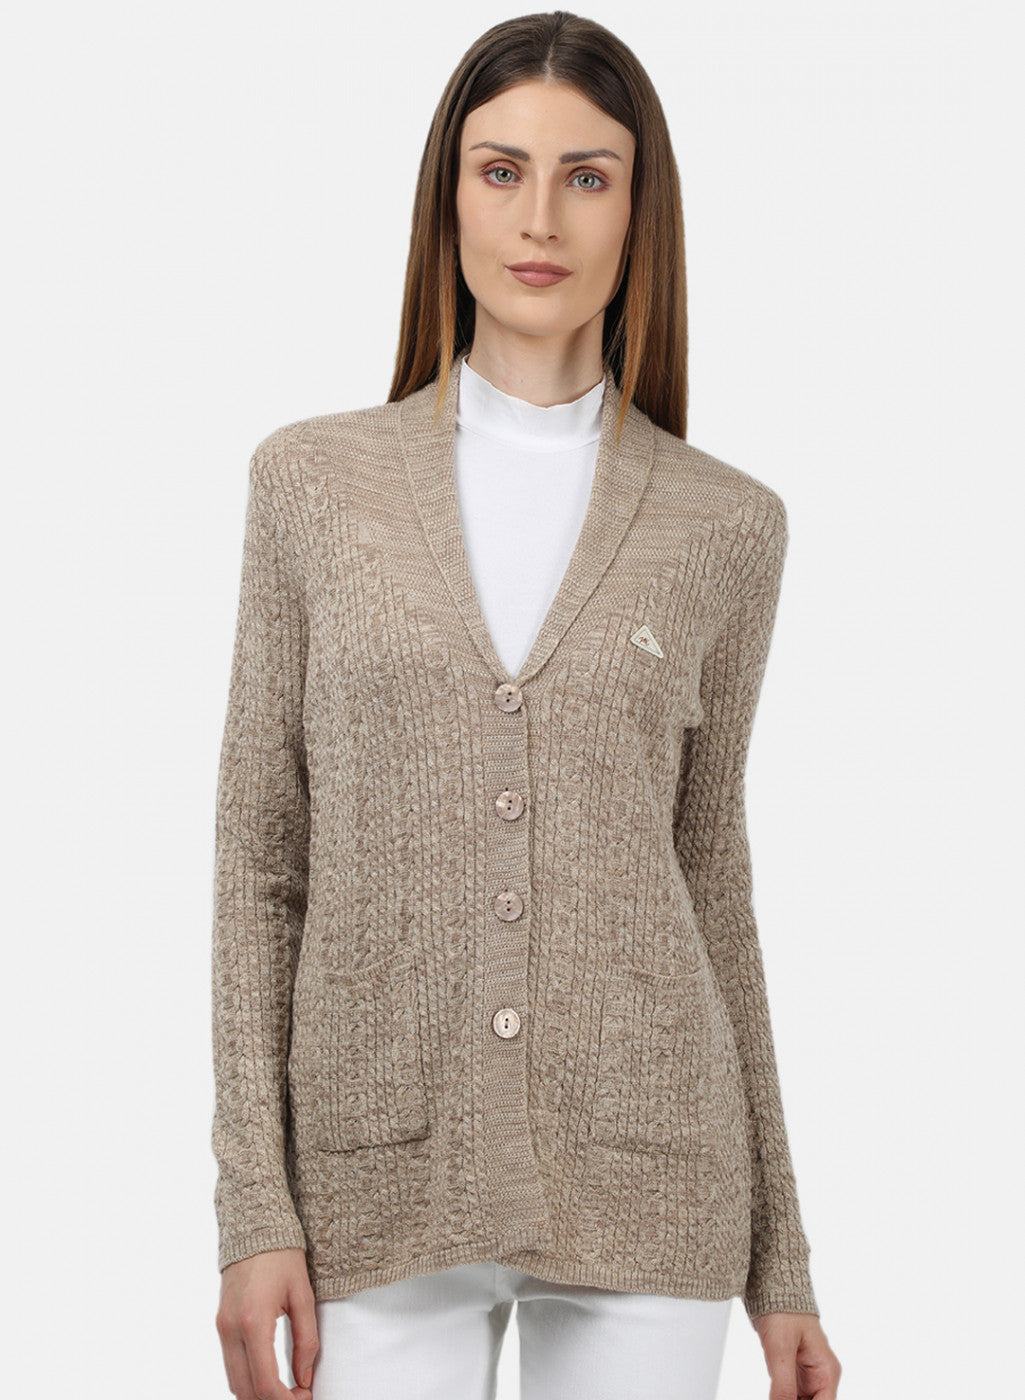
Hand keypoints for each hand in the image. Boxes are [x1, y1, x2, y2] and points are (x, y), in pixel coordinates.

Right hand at [216, 1247, 319, 1398]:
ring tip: (286, 1388)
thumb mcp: (303, 1296)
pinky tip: (269, 1374)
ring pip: (234, 1382)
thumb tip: (304, 1378)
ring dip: (257, 1393)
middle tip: (297, 1396)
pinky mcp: (220, 1324)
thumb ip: (306, 1341)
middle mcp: (231, 1329)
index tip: (304, 1397)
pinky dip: (247, 1378)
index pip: (265, 1383)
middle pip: (245, 1390)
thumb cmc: (282, 1257)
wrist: (255, 1227)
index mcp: (254, 1322)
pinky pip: (230, 1364)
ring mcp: (221, 1327)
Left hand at [752, 1311, 841, 1399]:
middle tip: (777, 1398)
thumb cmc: (781, 1310)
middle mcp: (821, 1375)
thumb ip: (783, 1385)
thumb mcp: (780, 1350)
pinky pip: (792, 1396)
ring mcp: (807, 1374)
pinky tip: (774, 1396)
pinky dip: (783, 1399)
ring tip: (774, 1396)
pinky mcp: (793, 1371)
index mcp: (826, 1371)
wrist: (770, 1288)